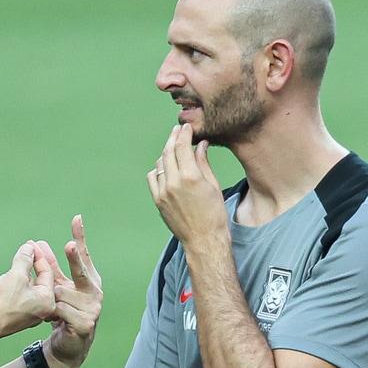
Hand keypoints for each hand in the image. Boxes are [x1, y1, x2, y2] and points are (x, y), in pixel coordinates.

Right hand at [0, 241, 55, 340]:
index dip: (38, 255)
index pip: (47, 272)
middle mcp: (41, 310)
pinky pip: (20, 295)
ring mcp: (29, 314)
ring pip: (29, 287)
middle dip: (32, 263)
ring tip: (17, 260)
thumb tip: (29, 248)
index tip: (31, 244)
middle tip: (27, 249)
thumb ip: (24, 260)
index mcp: (47, 301)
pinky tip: (9, 276)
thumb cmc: (0, 304)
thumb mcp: (15, 276)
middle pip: (39, 280)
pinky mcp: (16, 316)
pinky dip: (16, 284)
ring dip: (23, 273)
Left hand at [44, 215, 102, 367]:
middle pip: (80, 271)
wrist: (69, 345)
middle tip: (68, 245)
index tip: (76, 218)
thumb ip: (50, 268)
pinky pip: (60, 311)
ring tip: (53, 312)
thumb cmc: (64, 312)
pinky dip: (52, 315)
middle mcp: (95, 292)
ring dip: (51, 301)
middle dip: (74, 258)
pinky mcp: (86, 323)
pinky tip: (54, 321)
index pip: (84, 255)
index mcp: (90, 280)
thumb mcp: (56, 288)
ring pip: (61, 294)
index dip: (81, 237)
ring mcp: (93, 308)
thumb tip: (39, 244)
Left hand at [147, 124, 229, 243]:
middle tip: (177, 131)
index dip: (183, 133)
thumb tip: (200, 144)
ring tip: (174, 149)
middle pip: (168, 152)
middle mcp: (173, 182)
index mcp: (190, 177)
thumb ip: (203, 163)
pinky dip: (158, 169)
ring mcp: (163, 192)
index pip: (182, 146)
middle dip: (173, 138)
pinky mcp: (158, 201)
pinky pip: (153, 178)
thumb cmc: (214, 214)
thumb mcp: (213, 185)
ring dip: (166, 153)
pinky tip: (166, 168)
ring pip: (159, 163)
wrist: (203, 240)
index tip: (186, 127)